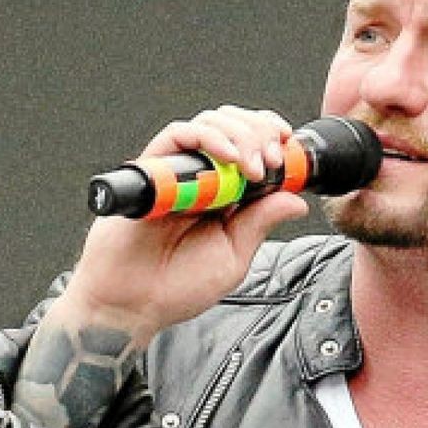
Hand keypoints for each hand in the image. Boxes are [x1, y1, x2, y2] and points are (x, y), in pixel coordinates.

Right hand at [51, 106, 309, 342]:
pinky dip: (208, 137)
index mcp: (225, 195)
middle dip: (261, 133)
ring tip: (253, 166)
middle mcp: (202, 178)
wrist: (131, 304)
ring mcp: (177, 172)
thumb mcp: (234, 257)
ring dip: (241, 134)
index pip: (252, 146)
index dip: (271, 136)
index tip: (289, 144)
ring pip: (210, 123)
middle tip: (272, 161)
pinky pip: (178, 135)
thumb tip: (295, 200)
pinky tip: (228, 157)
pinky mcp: (151, 170)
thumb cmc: (176, 287)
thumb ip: (260, 224)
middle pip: (235, 126)